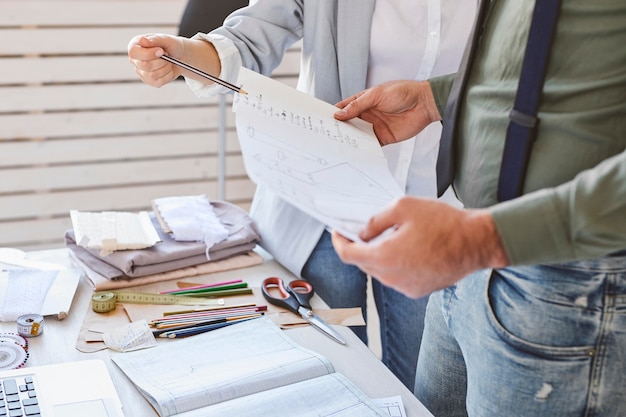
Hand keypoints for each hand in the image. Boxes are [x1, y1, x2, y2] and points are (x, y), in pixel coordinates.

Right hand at [128, 34, 185, 86]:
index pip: (134, 53)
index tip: (161, 51)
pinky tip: (168, 69)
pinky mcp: (150, 81)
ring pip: (153, 75)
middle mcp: (136, 60)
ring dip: (166, 67)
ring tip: (168, 61)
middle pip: (145, 65)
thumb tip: (142, 40)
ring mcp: (142, 72)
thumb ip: (154, 39)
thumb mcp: (165, 39)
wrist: (179, 56)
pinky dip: (168, 75)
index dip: (149, 53)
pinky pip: (160, 82)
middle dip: (161, 61)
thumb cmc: (170, 45)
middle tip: (167, 55)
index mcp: (135, 46)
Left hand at [331, 197, 508, 297]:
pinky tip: (407, 248)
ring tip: (391, 236)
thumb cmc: (444, 223)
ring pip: (380, 271)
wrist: (477, 242)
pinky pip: (396, 277)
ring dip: (379, 255)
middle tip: (363, 229)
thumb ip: (376, 220)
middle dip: (360, 246)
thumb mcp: (403, 208)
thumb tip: (362, 231)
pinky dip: (394, 264)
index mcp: (384, 258)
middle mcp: (392, 278)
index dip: (339, 241)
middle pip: (363, 264)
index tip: (338, 232)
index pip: (348, 255)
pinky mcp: (418, 290)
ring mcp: (405, 287)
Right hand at [334, 80, 440, 145]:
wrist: (424, 103)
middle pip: (348, 124)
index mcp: (363, 101)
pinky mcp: (383, 137)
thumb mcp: (376, 95)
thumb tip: (339, 114)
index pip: (344, 108)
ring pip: (358, 136)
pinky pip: (370, 145)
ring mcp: (374, 127)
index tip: (322, 120)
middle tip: (326, 136)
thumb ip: (357, 106)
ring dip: (350, 140)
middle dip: (339, 129)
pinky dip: (363, 148)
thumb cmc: (402, 92)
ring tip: (337, 146)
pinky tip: (355, 151)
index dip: (333, 114)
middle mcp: (367, 115)